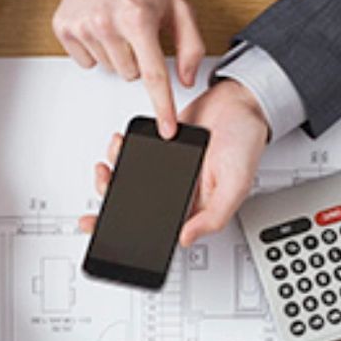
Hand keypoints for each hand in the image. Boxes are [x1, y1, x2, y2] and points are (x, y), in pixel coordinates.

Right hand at [52, 0, 203, 138]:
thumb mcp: (180, 7)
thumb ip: (190, 46)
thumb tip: (185, 79)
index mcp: (137, 18)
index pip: (152, 75)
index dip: (162, 106)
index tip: (166, 129)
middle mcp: (106, 23)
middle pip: (129, 74)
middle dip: (137, 59)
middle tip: (136, 32)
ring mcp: (82, 26)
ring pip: (108, 69)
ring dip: (116, 54)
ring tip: (118, 25)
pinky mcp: (64, 27)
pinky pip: (86, 61)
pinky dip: (96, 50)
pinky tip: (100, 27)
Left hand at [81, 80, 269, 246]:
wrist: (240, 102)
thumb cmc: (245, 141)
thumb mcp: (235, 185)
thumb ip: (213, 216)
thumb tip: (187, 239)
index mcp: (194, 207)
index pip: (158, 228)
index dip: (132, 233)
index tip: (108, 234)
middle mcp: (178, 190)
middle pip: (137, 205)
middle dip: (112, 205)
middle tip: (95, 208)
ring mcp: (166, 169)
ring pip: (131, 179)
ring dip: (114, 175)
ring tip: (106, 168)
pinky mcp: (159, 146)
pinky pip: (134, 152)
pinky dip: (122, 149)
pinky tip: (119, 144)